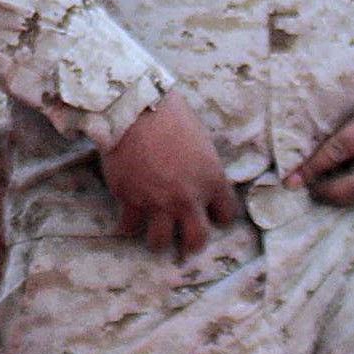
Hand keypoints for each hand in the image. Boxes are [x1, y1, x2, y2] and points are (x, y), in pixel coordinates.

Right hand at [100, 91, 239, 256]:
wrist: (136, 109)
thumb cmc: (171, 115)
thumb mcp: (201, 141)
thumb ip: (202, 166)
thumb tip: (196, 174)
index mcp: (212, 180)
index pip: (226, 214)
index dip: (219, 216)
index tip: (212, 215)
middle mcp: (188, 198)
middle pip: (197, 239)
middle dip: (193, 244)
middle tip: (187, 244)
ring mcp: (157, 202)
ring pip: (160, 241)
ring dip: (158, 241)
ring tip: (155, 238)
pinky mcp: (130, 199)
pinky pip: (129, 226)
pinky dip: (127, 225)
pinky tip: (126, 222)